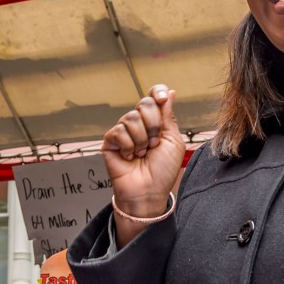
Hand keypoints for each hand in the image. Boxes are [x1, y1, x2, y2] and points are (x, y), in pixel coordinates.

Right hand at [102, 84, 185, 245]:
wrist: (149, 191)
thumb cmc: (163, 170)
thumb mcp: (172, 140)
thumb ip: (168, 116)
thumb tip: (170, 92)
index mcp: (155, 121)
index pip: (153, 96)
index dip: (157, 92)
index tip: (163, 98)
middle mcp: (139, 124)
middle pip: (144, 104)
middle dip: (154, 125)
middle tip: (155, 143)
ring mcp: (123, 132)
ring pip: (131, 118)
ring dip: (142, 140)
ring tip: (142, 154)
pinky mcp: (110, 141)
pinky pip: (119, 132)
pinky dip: (129, 146)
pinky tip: (130, 157)